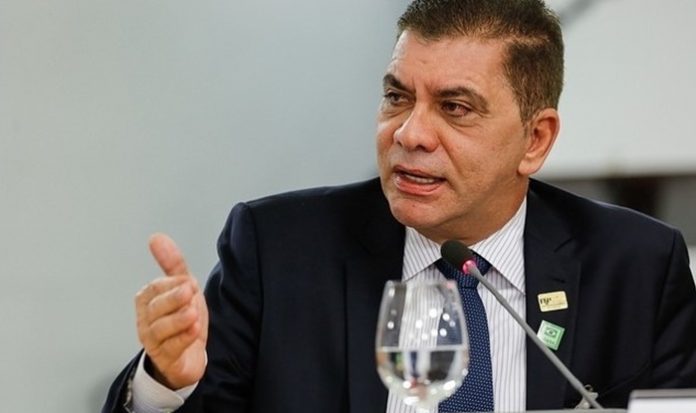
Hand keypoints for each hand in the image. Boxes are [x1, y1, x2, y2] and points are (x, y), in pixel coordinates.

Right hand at [135, 233, 208, 389]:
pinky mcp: (165, 358)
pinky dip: (183, 338)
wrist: (190, 355)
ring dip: (178, 319)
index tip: (188, 282)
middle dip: (173, 298)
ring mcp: (153, 341)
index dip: (171, 285)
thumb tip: (157, 238)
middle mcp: (146, 320)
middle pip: (155, 308)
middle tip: (190, 291)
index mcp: (147, 300)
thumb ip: (172, 264)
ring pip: (161, 329)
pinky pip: (172, 348)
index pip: (154, 289)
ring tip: (193, 313)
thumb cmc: (183, 319)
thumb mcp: (183, 288)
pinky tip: (194, 330)